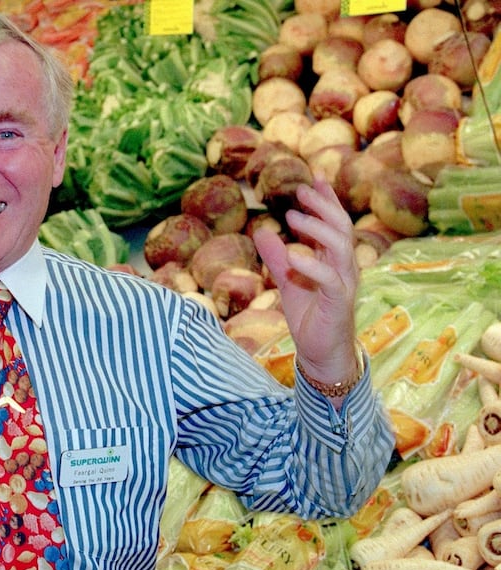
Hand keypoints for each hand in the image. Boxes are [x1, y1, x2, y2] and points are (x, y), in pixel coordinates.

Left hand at [253, 179, 360, 385]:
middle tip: (302, 188)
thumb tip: (262, 231)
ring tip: (293, 216)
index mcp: (334, 261)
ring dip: (317, 228)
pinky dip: (311, 265)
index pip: (335, 223)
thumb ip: (277, 259)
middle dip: (324, 205)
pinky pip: (329, 279)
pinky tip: (292, 255)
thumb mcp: (288, 283)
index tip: (314, 177)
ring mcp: (344, 284)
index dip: (327, 200)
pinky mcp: (338, 303)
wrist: (321, 355)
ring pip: (340, 247)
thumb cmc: (310, 318)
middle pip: (342, 228)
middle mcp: (344, 268)